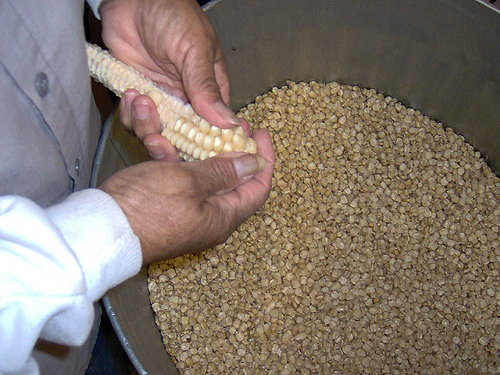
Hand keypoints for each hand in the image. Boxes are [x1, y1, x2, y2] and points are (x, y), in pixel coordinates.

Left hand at [99, 0, 238, 158]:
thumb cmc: (172, 14)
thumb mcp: (195, 50)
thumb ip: (206, 87)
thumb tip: (229, 123)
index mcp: (210, 91)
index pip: (216, 128)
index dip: (209, 146)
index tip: (200, 160)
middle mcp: (187, 101)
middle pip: (183, 139)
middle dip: (170, 143)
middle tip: (158, 138)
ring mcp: (161, 100)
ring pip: (157, 132)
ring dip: (145, 125)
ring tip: (140, 98)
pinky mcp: (138, 97)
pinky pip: (134, 120)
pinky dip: (130, 115)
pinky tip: (130, 94)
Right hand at [99, 130, 274, 262]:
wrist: (99, 230)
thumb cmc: (148, 205)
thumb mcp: (189, 182)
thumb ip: (224, 171)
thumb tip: (255, 164)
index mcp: (224, 216)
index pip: (258, 187)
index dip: (264, 158)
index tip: (260, 132)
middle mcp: (209, 217)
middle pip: (230, 178)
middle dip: (228, 147)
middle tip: (226, 123)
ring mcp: (186, 211)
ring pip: (198, 173)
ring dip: (192, 146)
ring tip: (185, 121)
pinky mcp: (164, 205)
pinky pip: (176, 178)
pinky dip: (170, 159)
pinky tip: (157, 138)